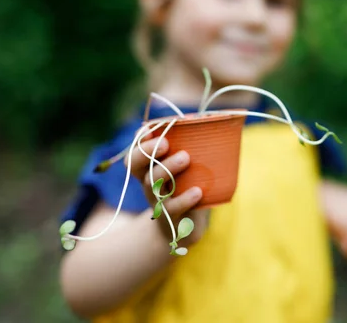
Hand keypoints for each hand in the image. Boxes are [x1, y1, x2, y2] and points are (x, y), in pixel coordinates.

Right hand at [125, 133, 209, 248]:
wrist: (185, 228)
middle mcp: (148, 183)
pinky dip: (184, 199)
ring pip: (153, 184)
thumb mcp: (187, 169)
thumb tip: (213, 118)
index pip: (134, 152)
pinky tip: (197, 191)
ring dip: (167, 168)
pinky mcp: (171, 218)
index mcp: (149, 168)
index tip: (150, 129)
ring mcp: (157, 201)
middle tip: (166, 143)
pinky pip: (173, 208)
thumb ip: (192, 148)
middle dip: (148, 151)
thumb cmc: (187, 188)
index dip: (138, 141)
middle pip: (136, 165)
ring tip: (186, 157)